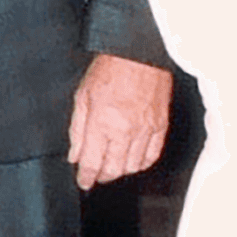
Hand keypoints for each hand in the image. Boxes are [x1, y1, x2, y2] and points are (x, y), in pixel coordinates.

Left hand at [68, 53, 171, 189]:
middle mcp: (125, 131)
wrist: (139, 54)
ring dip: (121, 171)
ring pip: (133, 166)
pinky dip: (142, 163)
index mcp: (102, 123)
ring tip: (112, 167)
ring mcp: (145, 130)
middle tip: (96, 175)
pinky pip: (152, 156)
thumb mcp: (82, 97)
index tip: (83, 182)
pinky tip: (133, 161)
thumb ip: (77, 130)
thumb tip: (75, 155)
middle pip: (114, 169)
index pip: (92, 163)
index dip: (86, 177)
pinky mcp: (161, 126)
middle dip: (103, 176)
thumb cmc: (109, 70)